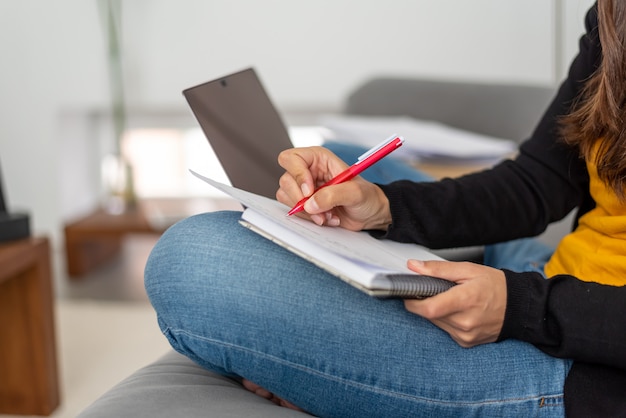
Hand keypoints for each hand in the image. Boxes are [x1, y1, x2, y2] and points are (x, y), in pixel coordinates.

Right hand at [276, 146, 390, 230]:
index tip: (309, 191)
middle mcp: (308, 171)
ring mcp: (304, 188)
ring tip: (328, 215)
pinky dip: (309, 218)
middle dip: (301, 199)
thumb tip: (310, 204)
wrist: (370, 214)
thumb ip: (333, 195)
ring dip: (307, 211)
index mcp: (319, 159)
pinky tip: (327, 218)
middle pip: (286, 180)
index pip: (292, 158)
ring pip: (287, 196)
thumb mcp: (355, 193)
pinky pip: (294, 210)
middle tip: (319, 209)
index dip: (297, 174)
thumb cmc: (367, 197)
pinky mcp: (304, 203)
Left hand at [404, 260, 506, 347]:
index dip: (412, 301)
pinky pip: (446, 330)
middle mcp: (465, 322)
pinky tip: (458, 312)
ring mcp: (466, 335)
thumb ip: (438, 269)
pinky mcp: (466, 342)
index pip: (429, 308)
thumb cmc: (495, 286)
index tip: (409, 293)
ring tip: (451, 300)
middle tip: (434, 291)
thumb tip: (413, 266)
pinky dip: (446, 320)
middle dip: (425, 302)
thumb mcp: (468, 270)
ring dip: (436, 311)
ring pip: (436, 323)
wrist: (519, 307)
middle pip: (429, 314)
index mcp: (465, 300)